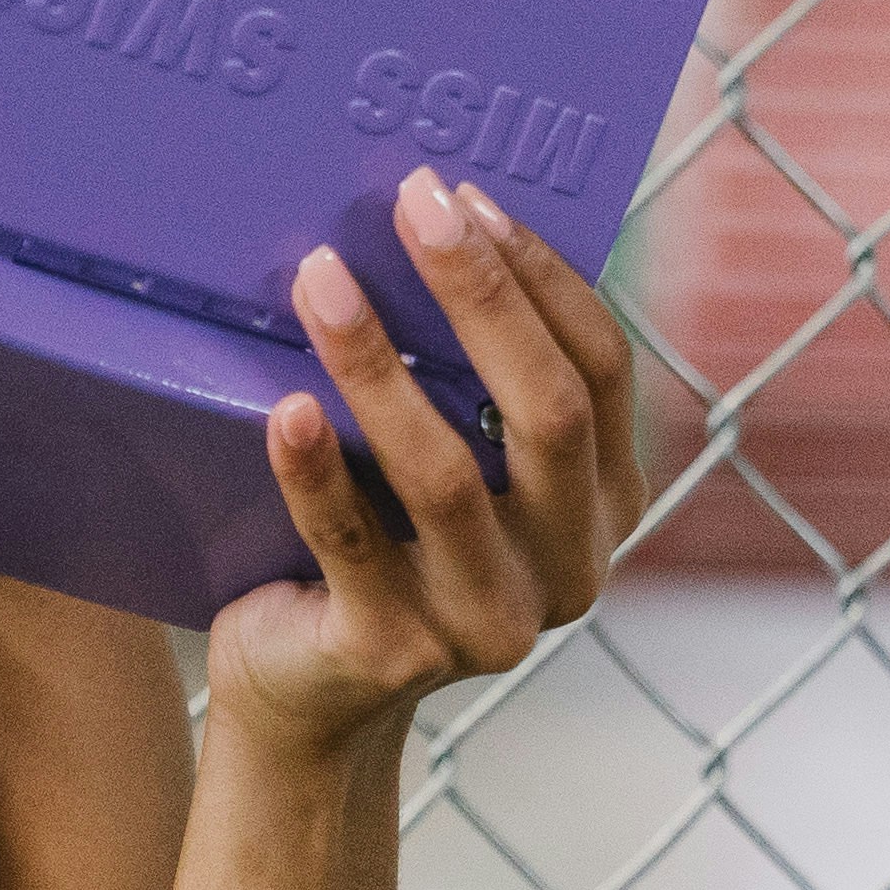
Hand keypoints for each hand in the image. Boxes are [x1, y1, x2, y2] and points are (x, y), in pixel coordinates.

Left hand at [211, 165, 648, 757]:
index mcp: (605, 505)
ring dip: (379, 364)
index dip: (543, 277)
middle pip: (547, 413)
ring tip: (319, 279)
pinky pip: (351, 542)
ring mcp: (488, 621)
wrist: (310, 690)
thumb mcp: (459, 463)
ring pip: (445, 475)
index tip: (468, 198)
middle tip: (412, 204)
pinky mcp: (394, 651)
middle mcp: (568, 567)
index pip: (602, 371)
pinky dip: (317, 469)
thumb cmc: (386, 537)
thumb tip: (431, 219)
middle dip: (481, 295)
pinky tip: (284, 407)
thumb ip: (475, 384)